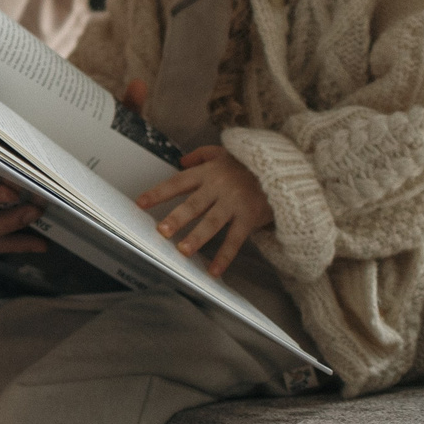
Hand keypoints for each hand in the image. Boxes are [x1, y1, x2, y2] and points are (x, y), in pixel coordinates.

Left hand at [138, 145, 273, 276]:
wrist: (283, 170)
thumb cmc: (248, 164)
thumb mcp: (223, 152)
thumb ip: (201, 155)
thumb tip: (180, 161)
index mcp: (208, 173)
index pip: (178, 183)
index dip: (158, 192)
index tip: (140, 203)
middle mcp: (219, 188)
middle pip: (193, 204)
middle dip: (176, 218)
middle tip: (160, 231)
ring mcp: (235, 203)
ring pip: (212, 222)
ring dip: (197, 237)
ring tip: (182, 251)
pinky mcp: (249, 217)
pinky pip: (235, 239)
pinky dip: (225, 256)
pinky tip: (214, 271)